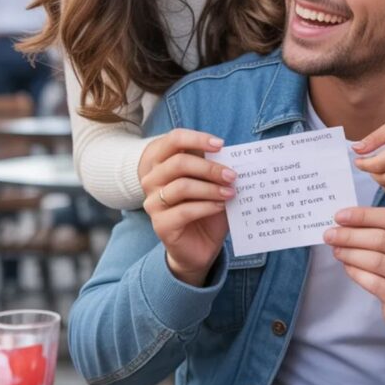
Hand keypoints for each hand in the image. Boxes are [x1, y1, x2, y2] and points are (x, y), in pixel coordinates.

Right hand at [140, 129, 234, 286]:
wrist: (200, 246)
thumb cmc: (207, 208)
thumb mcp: (212, 183)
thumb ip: (215, 167)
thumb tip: (231, 153)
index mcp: (163, 163)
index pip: (174, 140)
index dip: (197, 138)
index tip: (220, 145)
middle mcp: (152, 180)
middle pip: (179, 162)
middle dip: (210, 168)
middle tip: (232, 175)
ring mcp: (153, 202)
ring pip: (182, 186)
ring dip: (211, 188)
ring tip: (230, 192)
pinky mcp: (160, 224)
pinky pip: (184, 210)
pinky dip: (207, 206)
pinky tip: (221, 206)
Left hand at [324, 206, 384, 339]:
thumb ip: (381, 229)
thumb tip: (345, 222)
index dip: (363, 215)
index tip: (339, 216)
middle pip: (381, 239)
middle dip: (350, 235)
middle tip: (330, 235)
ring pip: (375, 260)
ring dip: (350, 253)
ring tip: (336, 250)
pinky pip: (372, 281)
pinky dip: (355, 271)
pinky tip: (346, 266)